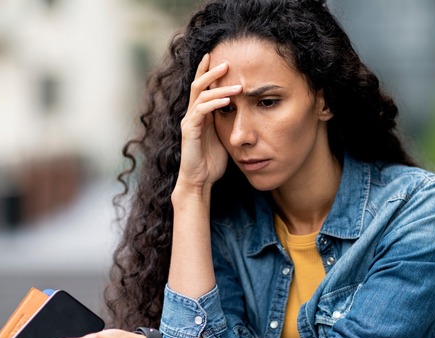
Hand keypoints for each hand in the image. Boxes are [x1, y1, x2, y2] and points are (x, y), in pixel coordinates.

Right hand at [178, 53, 241, 190]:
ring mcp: (189, 122)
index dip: (208, 72)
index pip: (202, 88)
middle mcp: (191, 115)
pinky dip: (213, 104)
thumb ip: (228, 123)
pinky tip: (227, 100)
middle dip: (211, 72)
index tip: (221, 58)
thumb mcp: (224, 137)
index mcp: (199, 115)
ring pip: (200, 96)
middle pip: (198, 85)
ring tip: (236, 84)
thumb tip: (245, 112)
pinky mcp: (189, 132)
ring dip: (218, 88)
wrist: (199, 181)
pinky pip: (200, 112)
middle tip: (227, 62)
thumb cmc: (212, 162)